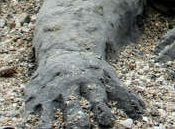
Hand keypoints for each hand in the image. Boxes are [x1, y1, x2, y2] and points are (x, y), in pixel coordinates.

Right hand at [25, 50, 142, 128]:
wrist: (64, 53)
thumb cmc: (92, 72)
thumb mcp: (109, 78)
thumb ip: (124, 96)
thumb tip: (143, 113)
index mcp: (91, 82)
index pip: (97, 98)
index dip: (102, 111)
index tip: (107, 123)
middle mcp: (70, 87)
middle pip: (73, 105)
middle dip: (77, 118)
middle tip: (83, 128)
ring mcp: (51, 93)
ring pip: (50, 111)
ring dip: (51, 125)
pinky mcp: (34, 99)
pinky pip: (31, 115)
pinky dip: (31, 124)